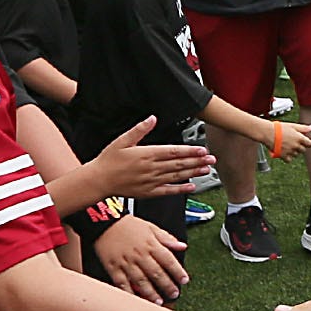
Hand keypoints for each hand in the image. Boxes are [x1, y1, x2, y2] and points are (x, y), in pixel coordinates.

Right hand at [91, 117, 214, 197]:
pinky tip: (191, 186)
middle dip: (197, 161)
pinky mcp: (149, 192)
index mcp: (147, 154)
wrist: (98, 180)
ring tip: (206, 169)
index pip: (174, 151)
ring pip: (177, 176)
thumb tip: (152, 118)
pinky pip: (168, 190)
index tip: (202, 150)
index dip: (190, 151)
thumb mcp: (122, 140)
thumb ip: (139, 130)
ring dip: (193, 172)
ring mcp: (151, 181)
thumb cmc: (108, 160)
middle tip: (211, 159)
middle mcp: (152, 168)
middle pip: (179, 164)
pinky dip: (181, 189)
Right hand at [93, 214, 188, 302]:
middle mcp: (139, 255)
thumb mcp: (151, 227)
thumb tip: (182, 246)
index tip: (184, 280)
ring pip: (141, 281)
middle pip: (156, 273)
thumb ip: (167, 238)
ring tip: (158, 302)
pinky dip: (129, 293)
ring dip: (151, 293)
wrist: (104, 222)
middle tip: (174, 294)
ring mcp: (126, 263)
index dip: (178, 271)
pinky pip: (122, 283)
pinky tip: (136, 300)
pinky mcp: (113, 268)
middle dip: (167, 285)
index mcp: (150, 245)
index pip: (168, 260)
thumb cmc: (129, 226)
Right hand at [266, 120, 310, 161]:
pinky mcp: (283, 156)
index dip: (307, 143)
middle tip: (292, 142)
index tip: (303, 141)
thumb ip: (304, 128)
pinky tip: (284, 152)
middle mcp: (296, 145)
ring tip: (286, 146)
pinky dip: (287, 158)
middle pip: (303, 150)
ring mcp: (290, 151)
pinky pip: (289, 160)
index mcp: (300, 138)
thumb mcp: (293, 126)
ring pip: (296, 155)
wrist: (267, 132)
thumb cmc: (279, 128)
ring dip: (293, 152)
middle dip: (299, 147)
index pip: (310, 144)